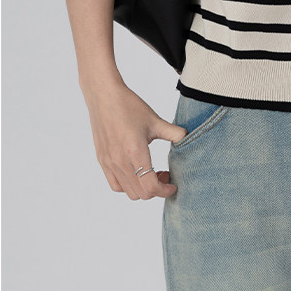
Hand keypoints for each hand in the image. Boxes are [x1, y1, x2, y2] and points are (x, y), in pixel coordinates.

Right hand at [82, 79, 187, 200]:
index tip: (172, 185)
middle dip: (156, 190)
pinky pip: (115, 185)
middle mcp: (120, 161)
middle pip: (140, 194)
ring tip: (151, 173)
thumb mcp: (155, 120)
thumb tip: (188, 139)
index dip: (164, 190)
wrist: (104, 97)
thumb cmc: (129, 106)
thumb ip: (174, 133)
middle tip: (164, 175)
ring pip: (128, 192)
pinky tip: (136, 172)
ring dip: (142, 189)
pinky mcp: (102, 161)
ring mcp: (109, 163)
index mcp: (135, 151)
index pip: (150, 186)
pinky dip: (128, 186)